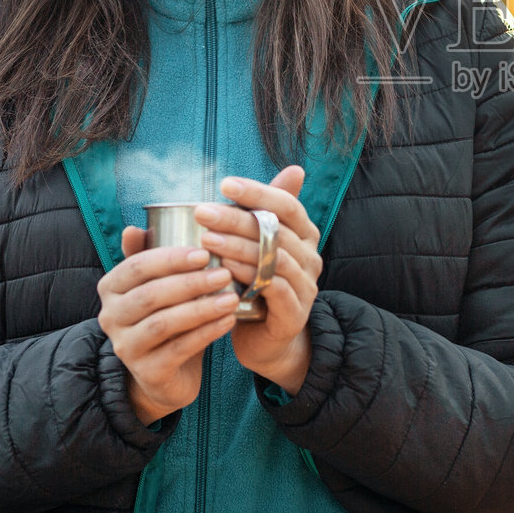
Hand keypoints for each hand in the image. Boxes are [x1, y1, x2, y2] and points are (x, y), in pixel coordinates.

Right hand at [97, 230, 238, 424]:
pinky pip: (178, 349)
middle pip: (150, 295)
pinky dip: (206, 333)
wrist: (167, 371)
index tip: (205, 253)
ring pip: (163, 323)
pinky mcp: (146, 372)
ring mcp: (125, 347)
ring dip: (201, 308)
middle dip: (190, 282)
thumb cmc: (165, 315)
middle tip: (224, 273)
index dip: (171, 258)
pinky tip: (229, 321)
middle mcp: (110, 317)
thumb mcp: (156, 284)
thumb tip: (133, 227)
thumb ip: (147, 255)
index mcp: (110, 288)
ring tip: (232, 297)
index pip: (137, 267)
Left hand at [200, 166, 319, 394]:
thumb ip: (261, 214)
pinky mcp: (295, 313)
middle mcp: (310, 257)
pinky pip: (274, 289)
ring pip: (275, 258)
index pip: (287, 204)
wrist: (267, 340)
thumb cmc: (257, 286)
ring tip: (206, 239)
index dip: (258, 192)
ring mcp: (306, 286)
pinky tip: (224, 269)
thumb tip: (277, 172)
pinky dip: (249, 276)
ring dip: (238, 246)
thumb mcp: (258, 247)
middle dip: (236, 218)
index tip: (224, 184)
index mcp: (305, 235)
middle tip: (203, 212)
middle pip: (276, 230)